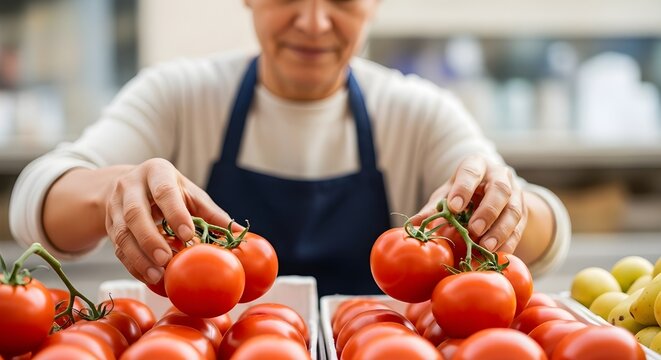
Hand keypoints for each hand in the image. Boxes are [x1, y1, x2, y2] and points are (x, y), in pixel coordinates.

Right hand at [104, 158, 236, 283]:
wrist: (130, 185)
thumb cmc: (169, 191)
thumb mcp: (190, 194)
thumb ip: (212, 213)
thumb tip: (241, 232)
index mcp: (156, 172)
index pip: (164, 191)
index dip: (175, 213)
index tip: (188, 234)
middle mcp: (130, 186)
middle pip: (135, 213)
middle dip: (150, 238)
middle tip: (166, 258)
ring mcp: (115, 206)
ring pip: (122, 234)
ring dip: (139, 257)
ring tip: (157, 274)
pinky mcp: (109, 226)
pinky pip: (117, 248)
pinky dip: (132, 265)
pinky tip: (148, 277)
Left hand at [412, 155, 526, 253]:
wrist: (488, 195)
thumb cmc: (461, 194)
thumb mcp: (446, 196)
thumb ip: (433, 209)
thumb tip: (412, 225)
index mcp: (476, 165)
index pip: (471, 171)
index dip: (463, 188)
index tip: (454, 207)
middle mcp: (499, 175)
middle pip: (500, 189)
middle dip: (487, 211)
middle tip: (474, 230)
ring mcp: (515, 192)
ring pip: (513, 209)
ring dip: (500, 230)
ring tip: (486, 247)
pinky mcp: (524, 211)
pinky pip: (520, 227)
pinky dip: (510, 241)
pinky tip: (500, 254)